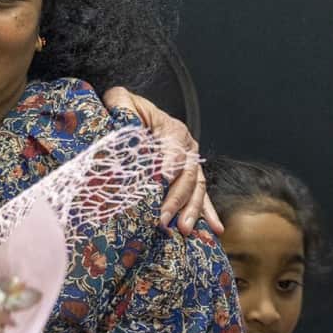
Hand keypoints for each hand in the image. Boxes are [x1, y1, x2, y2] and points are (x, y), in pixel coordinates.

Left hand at [101, 87, 222, 234]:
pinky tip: (214, 230)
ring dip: (191, 210)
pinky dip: (207, 213)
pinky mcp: (191, 179)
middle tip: (162, 218)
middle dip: (176, 199)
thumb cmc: (130, 111)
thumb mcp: (123, 102)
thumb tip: (118, 115)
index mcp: (172, 130)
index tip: (161, 180)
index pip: (173, 150)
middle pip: (187, 175)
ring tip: (183, 229)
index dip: (169, 165)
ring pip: (197, 189)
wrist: (140, 115)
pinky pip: (202, 198)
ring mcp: (192, 165)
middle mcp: (187, 148)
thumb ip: (120, 104)